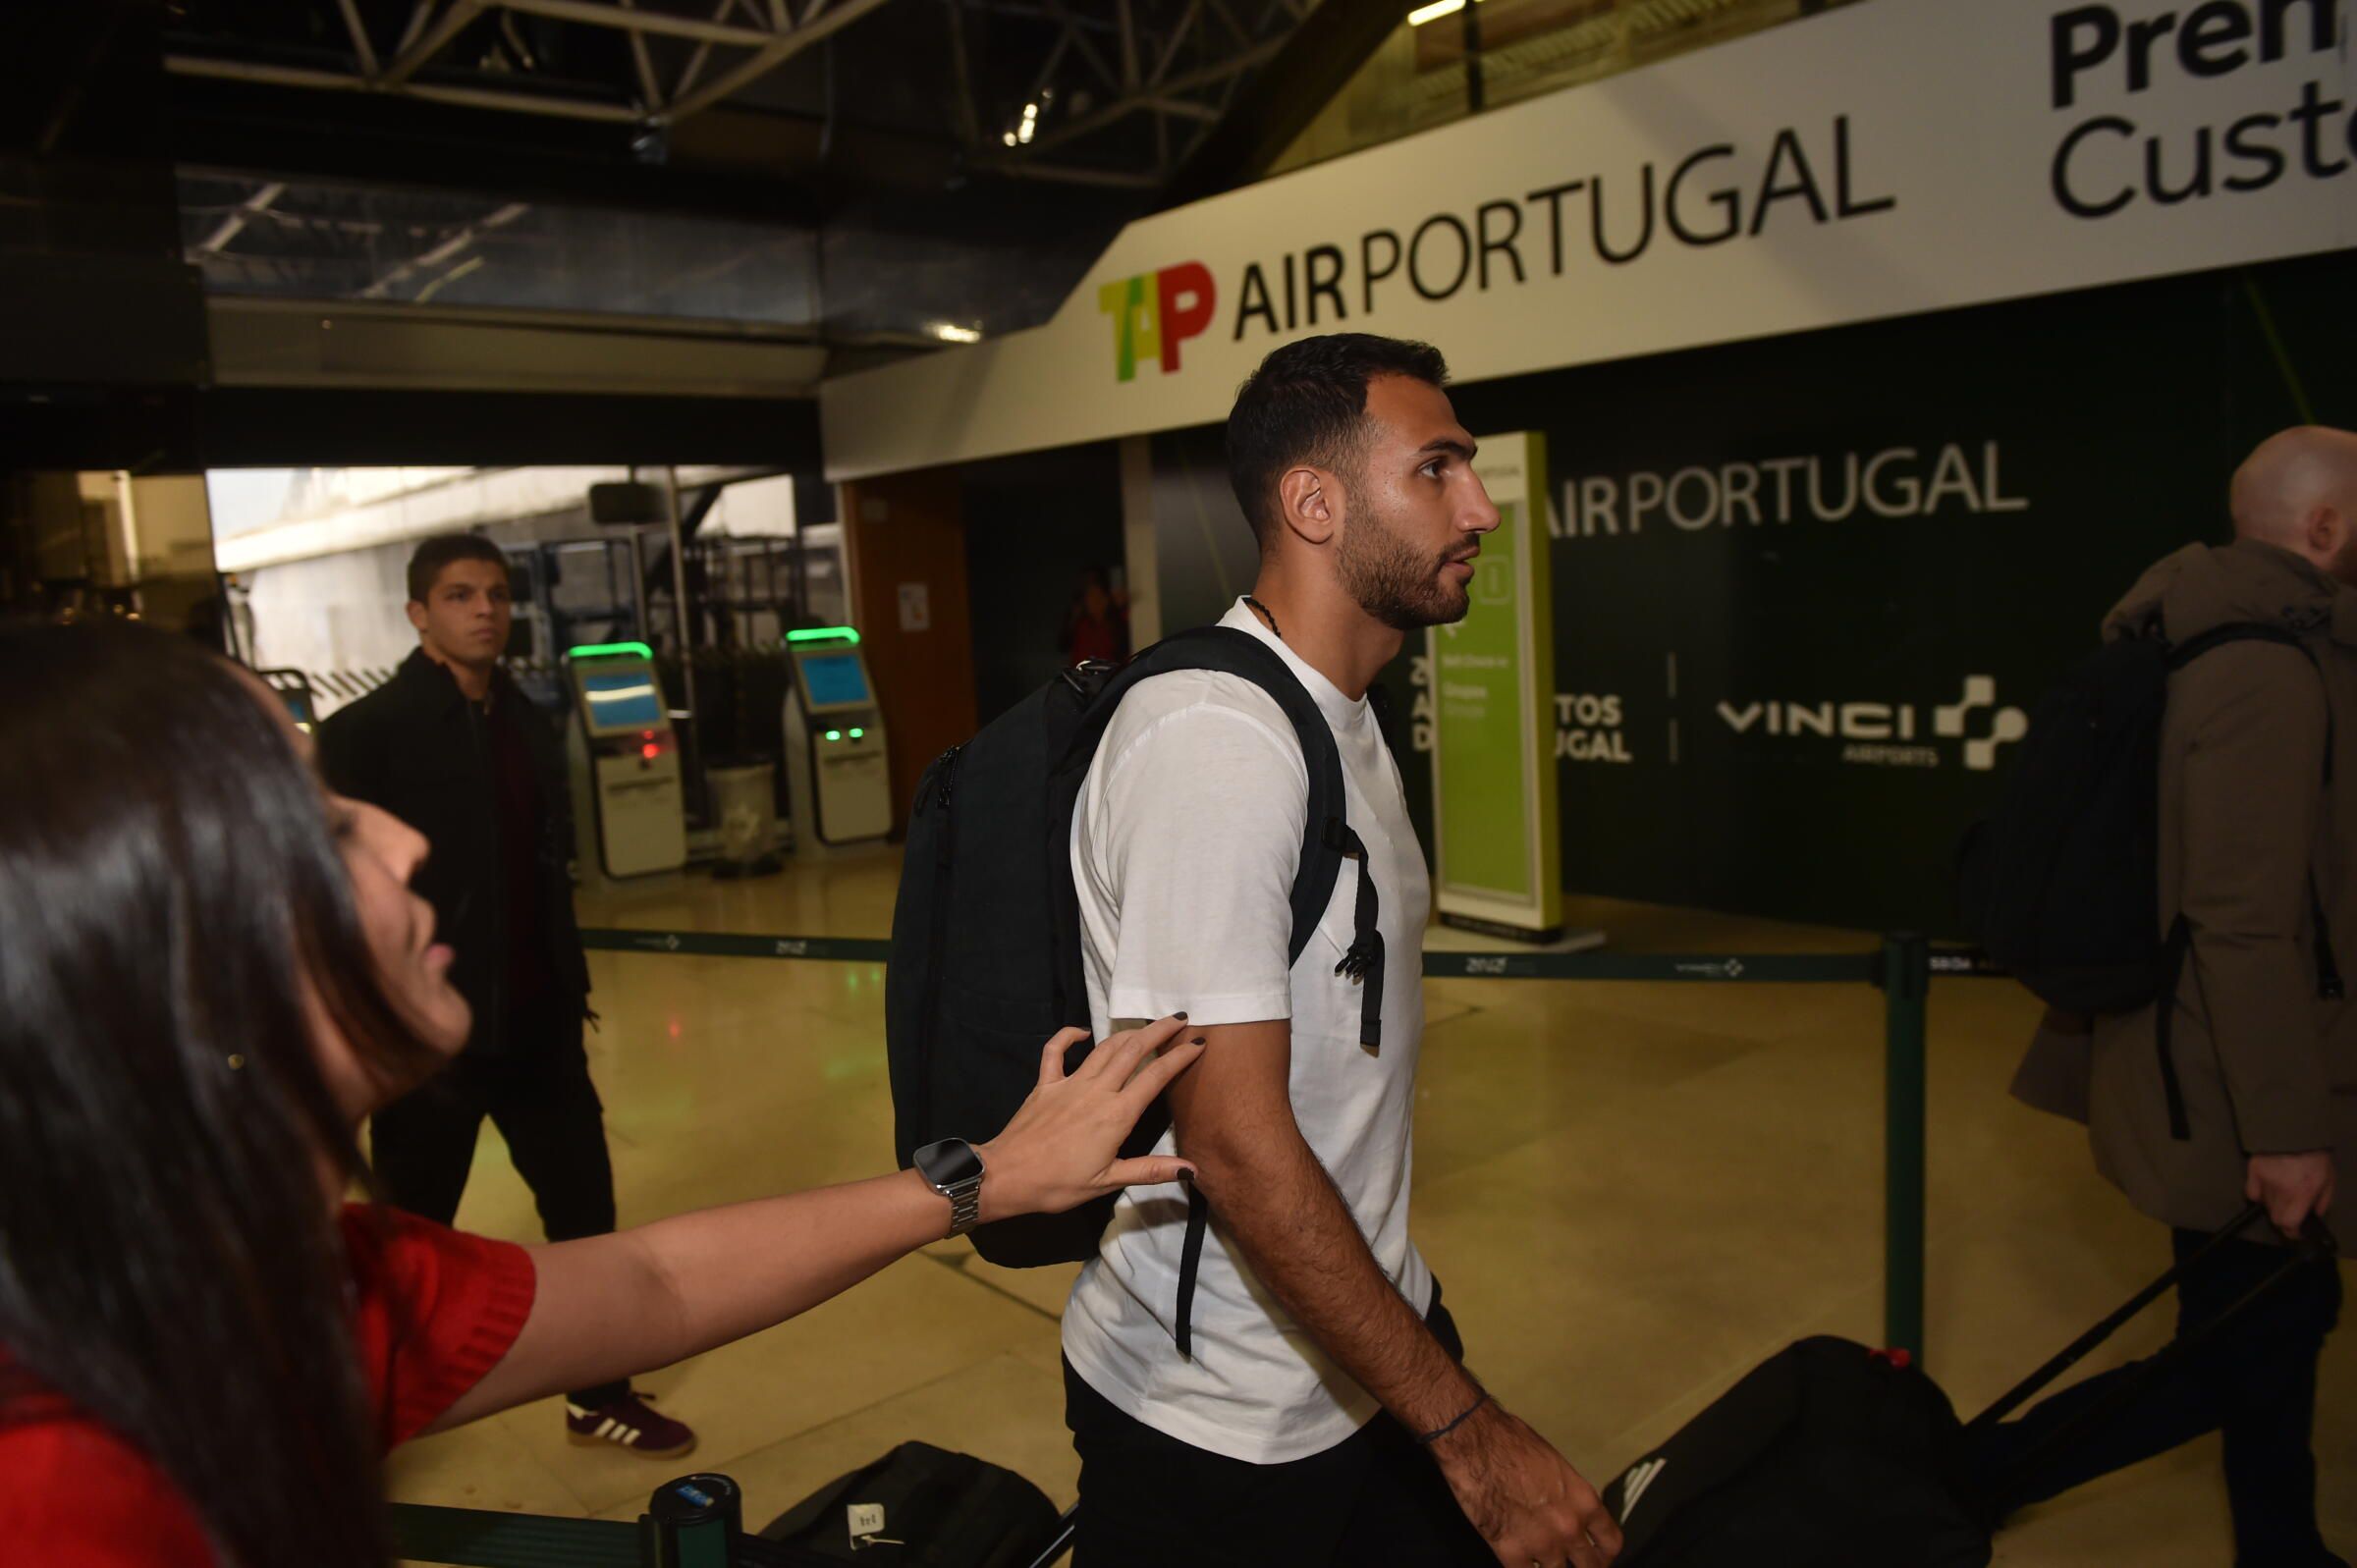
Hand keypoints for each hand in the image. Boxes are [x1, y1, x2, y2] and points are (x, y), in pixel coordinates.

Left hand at [974, 1017, 1204, 1222]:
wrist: (1006, 1176)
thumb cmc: (1058, 1184)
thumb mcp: (1108, 1181)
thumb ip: (1150, 1170)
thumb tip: (1192, 1170)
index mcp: (1116, 1114)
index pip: (1155, 1076)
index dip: (1179, 1057)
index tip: (1198, 1043)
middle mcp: (1096, 1090)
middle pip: (1133, 1050)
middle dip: (1159, 1031)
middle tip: (1179, 1019)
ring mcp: (1069, 1083)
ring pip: (1104, 1047)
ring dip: (1127, 1032)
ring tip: (1146, 1026)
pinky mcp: (1045, 1084)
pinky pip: (1055, 1051)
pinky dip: (1068, 1035)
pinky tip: (1081, 1031)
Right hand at [1431, 1399, 1622, 1566]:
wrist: (1476, 1444)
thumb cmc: (1511, 1441)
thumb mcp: (1554, 1464)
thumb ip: (1566, 1494)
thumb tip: (1563, 1504)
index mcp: (1584, 1501)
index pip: (1611, 1542)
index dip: (1605, 1553)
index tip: (1598, 1555)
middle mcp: (1569, 1528)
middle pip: (1591, 1567)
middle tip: (1573, 1565)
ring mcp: (1541, 1544)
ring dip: (1549, 1567)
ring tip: (1541, 1561)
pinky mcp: (1510, 1552)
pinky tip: (1517, 1562)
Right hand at [2246, 1151, 2334, 1238]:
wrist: (2296, 1130)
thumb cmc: (2315, 1156)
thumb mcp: (2329, 1179)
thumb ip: (2323, 1201)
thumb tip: (2314, 1215)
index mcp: (2301, 1192)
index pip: (2288, 1223)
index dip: (2292, 1232)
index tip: (2296, 1231)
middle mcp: (2280, 1189)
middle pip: (2275, 1218)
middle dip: (2284, 1220)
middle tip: (2291, 1213)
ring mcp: (2264, 1180)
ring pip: (2265, 1207)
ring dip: (2274, 1207)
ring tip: (2282, 1197)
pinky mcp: (2253, 1170)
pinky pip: (2252, 1193)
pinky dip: (2259, 1195)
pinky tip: (2267, 1190)